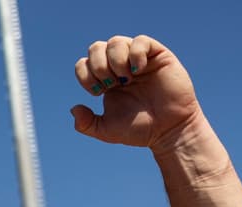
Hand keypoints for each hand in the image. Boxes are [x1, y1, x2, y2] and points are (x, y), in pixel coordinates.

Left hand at [71, 35, 201, 149]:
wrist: (168, 130)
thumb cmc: (139, 129)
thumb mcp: (106, 131)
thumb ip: (86, 124)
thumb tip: (73, 109)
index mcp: (105, 81)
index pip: (84, 64)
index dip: (85, 75)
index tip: (98, 92)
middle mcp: (120, 67)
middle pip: (96, 47)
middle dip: (98, 65)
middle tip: (110, 84)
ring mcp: (138, 60)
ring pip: (116, 41)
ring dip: (115, 60)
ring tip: (125, 79)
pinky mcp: (158, 56)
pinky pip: (141, 41)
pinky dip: (135, 53)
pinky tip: (138, 71)